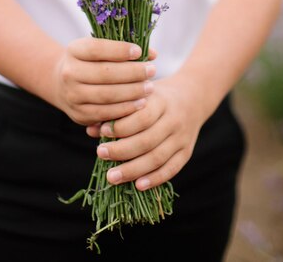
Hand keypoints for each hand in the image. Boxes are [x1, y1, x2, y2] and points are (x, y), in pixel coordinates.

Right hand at [54, 37, 156, 125]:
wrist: (64, 84)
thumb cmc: (91, 62)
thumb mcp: (101, 50)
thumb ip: (124, 50)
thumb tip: (152, 54)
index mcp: (74, 50)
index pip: (96, 49)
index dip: (119, 50)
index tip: (139, 52)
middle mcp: (69, 72)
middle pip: (104, 73)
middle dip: (132, 73)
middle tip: (151, 70)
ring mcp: (73, 95)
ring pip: (106, 95)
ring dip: (132, 92)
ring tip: (149, 87)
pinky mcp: (79, 114)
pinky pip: (105, 113)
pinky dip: (125, 109)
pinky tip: (140, 103)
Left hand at [86, 72, 207, 189]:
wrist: (192, 97)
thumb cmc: (155, 97)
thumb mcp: (139, 96)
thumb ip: (116, 111)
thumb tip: (90, 129)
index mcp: (161, 101)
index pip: (142, 117)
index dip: (121, 127)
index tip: (102, 132)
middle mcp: (173, 120)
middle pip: (147, 140)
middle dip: (122, 150)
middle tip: (100, 154)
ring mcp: (182, 138)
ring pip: (157, 157)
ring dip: (133, 170)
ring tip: (111, 176)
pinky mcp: (186, 152)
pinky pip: (171, 169)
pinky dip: (154, 179)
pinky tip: (137, 186)